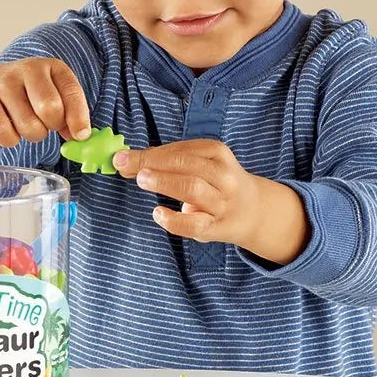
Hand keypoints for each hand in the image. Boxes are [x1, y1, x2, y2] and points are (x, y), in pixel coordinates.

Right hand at [0, 58, 91, 150]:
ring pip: (28, 126)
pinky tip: (8, 129)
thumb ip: (70, 115)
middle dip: (51, 126)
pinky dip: (9, 140)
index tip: (80, 136)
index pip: (71, 93)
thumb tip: (81, 137)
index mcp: (52, 67)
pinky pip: (3, 132)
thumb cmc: (28, 95)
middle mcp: (28, 69)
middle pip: (50, 109)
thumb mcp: (53, 96)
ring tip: (24, 124)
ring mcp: (3, 81)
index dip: (78, 118)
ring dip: (30, 135)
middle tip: (45, 126)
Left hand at [114, 139, 308, 263]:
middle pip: (187, 165)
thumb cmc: (216, 183)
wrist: (253, 212)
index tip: (124, 156)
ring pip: (193, 189)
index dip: (151, 153)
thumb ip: (171, 161)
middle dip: (153, 162)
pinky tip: (158, 213)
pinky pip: (195, 224)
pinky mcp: (217, 227)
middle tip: (125, 164)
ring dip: (165, 182)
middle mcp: (223, 176)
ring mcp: (222, 202)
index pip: (182, 150)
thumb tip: (131, 160)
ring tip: (141, 179)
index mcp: (217, 154)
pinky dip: (174, 220)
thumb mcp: (202, 164)